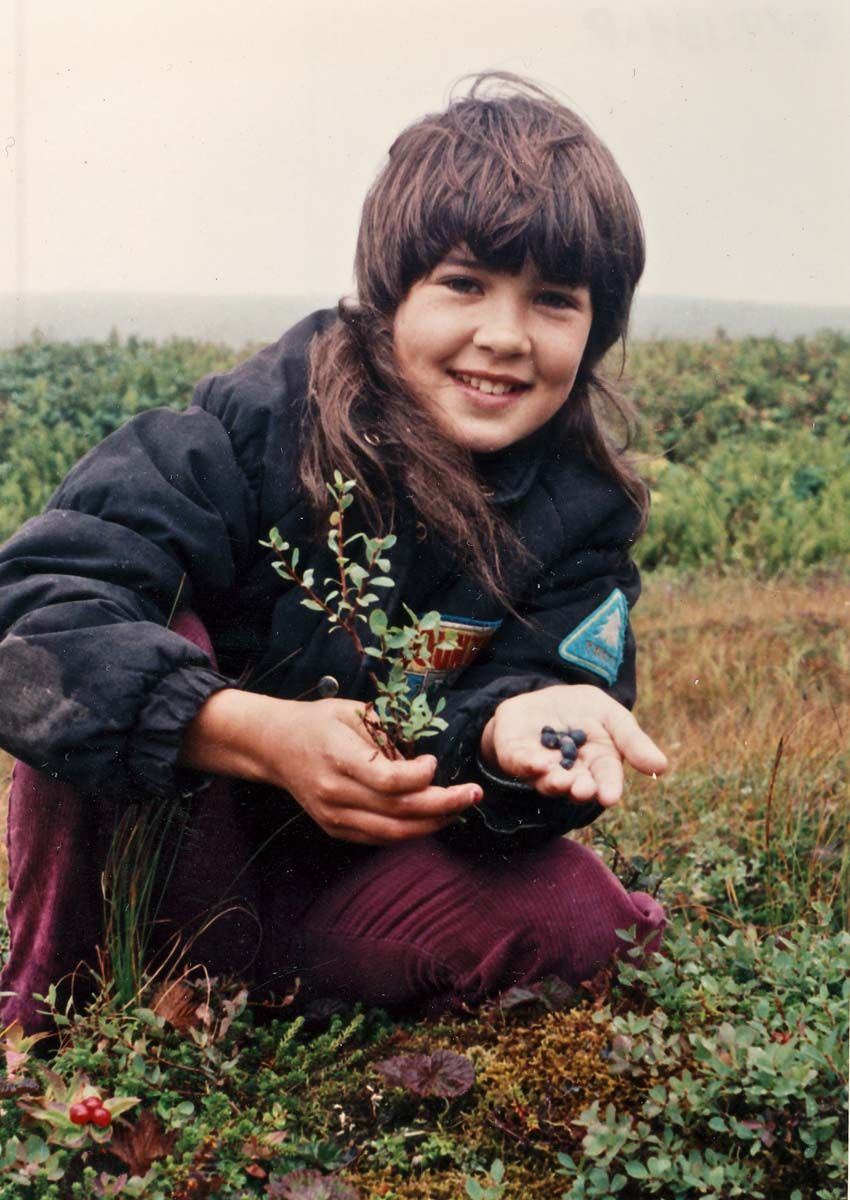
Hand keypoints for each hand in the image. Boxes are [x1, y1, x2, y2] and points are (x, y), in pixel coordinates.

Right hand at [181, 689, 481, 844]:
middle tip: (473, 794)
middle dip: (443, 804)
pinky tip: (431, 819)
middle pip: (397, 810)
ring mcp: (333, 815)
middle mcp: (333, 792)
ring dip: (431, 824)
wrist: (275, 746)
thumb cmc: (319, 722)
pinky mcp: (334, 828)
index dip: (420, 777)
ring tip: (459, 809)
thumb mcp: (353, 711)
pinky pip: (379, 838)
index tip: (434, 762)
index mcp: (337, 756)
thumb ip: (388, 735)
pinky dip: (408, 832)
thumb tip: (423, 761)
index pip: (387, 780)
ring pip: (391, 832)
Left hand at [479, 684, 667, 807]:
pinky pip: (519, 764)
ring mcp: (542, 768)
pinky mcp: (516, 756)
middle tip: (583, 789)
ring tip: (560, 779)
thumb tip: (662, 767)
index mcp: (598, 767)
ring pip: (547, 781)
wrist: (546, 698)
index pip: (606, 780)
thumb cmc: (586, 712)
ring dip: (554, 782)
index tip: (610, 796)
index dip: (608, 788)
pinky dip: (527, 764)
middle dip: (579, 789)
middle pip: (577, 786)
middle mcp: (570, 774)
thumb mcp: (613, 717)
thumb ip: (633, 741)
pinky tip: (537, 763)